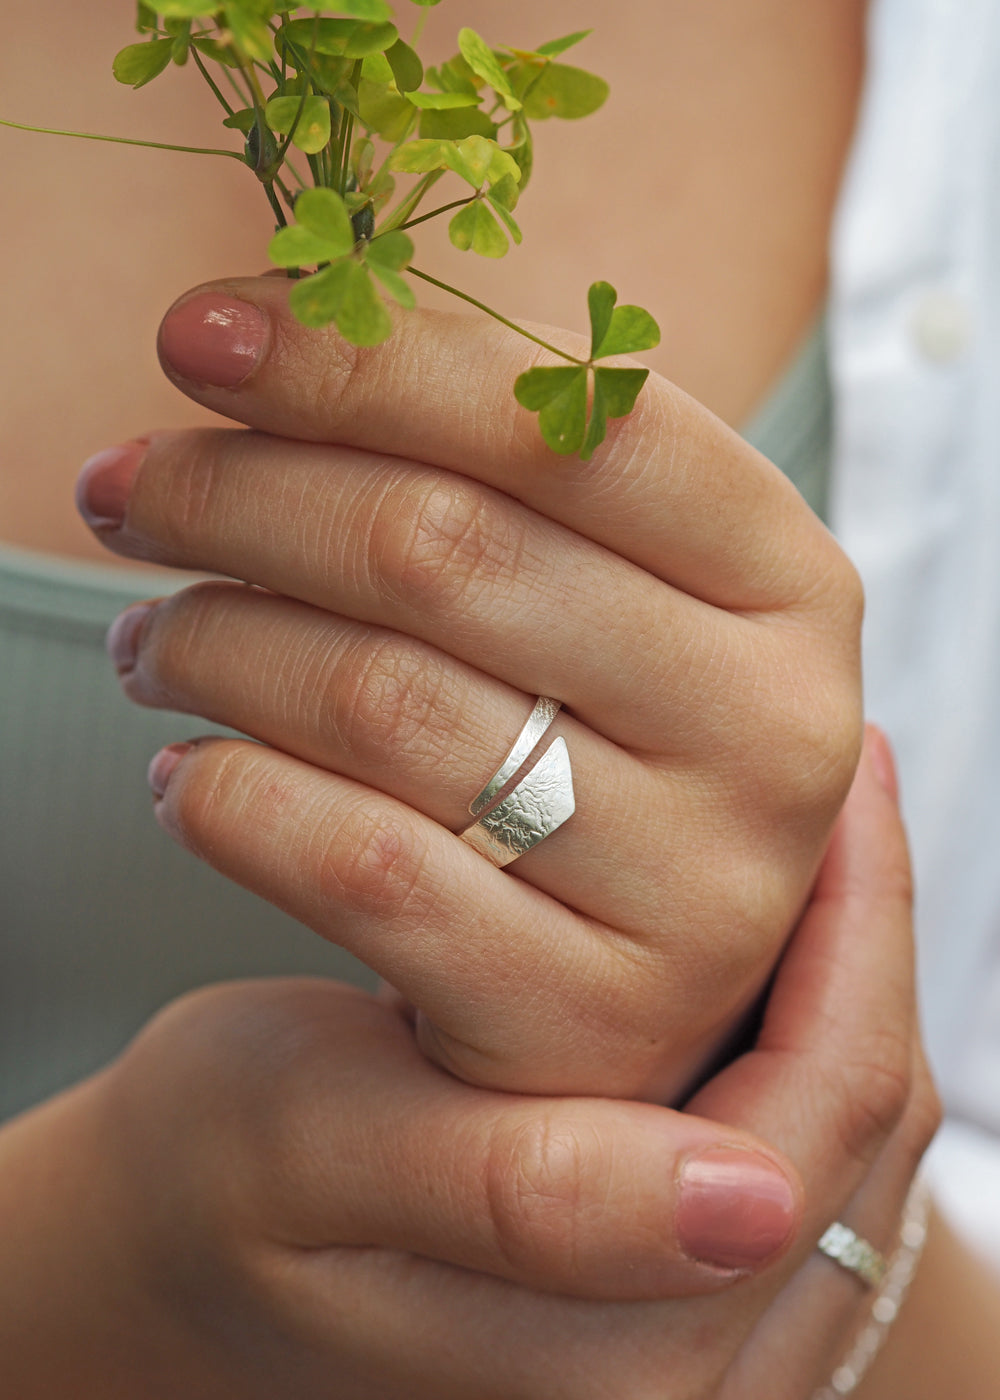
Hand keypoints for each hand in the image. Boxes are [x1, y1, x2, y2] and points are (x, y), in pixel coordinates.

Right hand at [0, 733, 937, 1398]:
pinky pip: (774, 1131)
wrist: (162, 1245)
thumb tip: (746, 1201)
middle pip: (851, 1122)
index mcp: (615, 1367)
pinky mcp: (649, 1282)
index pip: (823, 1125)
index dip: (858, 934)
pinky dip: (783, 1016)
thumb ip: (516, 1191)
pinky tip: (756, 924)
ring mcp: (671, 1331)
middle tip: (843, 772)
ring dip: (830, 970)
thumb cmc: (211, 1188)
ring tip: (816, 832)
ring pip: (827, 1123)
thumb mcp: (323, 1156)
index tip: (845, 774)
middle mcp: (677, 1376)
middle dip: (860, 935)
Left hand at [78, 280, 862, 1099]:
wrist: (634, 971)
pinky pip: (353, 868)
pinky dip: (227, 798)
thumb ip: (507, 462)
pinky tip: (184, 770)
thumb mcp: (608, 586)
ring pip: (378, 702)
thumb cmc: (602, 736)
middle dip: (233, 494)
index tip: (195, 333)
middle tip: (124, 487)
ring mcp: (696, 890)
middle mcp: (773, 731)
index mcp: (791, 583)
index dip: (360, 359)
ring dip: (209, 643)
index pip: (567, 421)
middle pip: (440, 549)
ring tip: (149, 634)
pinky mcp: (582, 1013)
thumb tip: (281, 332)